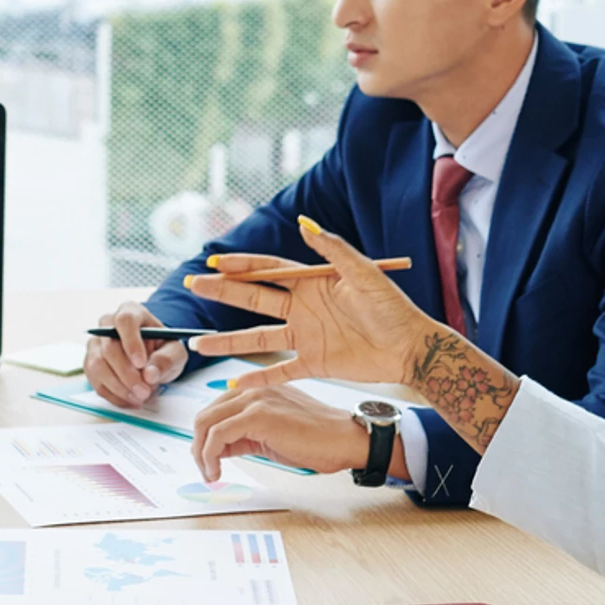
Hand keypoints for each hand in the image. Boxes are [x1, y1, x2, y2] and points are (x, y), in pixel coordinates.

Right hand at [84, 302, 189, 407]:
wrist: (151, 356)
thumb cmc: (162, 348)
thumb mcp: (174, 352)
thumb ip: (166, 360)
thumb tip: (149, 374)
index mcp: (130, 311)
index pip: (125, 321)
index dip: (131, 342)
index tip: (142, 363)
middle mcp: (107, 324)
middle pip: (109, 347)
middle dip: (127, 374)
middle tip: (144, 391)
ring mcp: (95, 344)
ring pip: (97, 365)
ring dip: (118, 386)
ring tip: (139, 397)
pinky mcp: (90, 363)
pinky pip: (96, 381)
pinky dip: (113, 395)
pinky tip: (130, 400)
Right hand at [180, 215, 439, 391]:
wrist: (411, 347)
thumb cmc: (393, 308)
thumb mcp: (364, 275)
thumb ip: (332, 250)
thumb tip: (303, 223)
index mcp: (312, 282)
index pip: (268, 270)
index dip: (242, 265)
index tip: (214, 263)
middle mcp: (303, 307)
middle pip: (254, 298)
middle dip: (223, 292)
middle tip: (193, 284)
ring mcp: (306, 336)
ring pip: (257, 337)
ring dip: (228, 339)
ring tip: (198, 344)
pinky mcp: (314, 363)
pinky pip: (278, 371)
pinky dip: (256, 377)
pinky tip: (231, 382)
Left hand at [192, 383, 388, 482]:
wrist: (344, 439)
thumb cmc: (316, 439)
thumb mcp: (271, 435)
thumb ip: (244, 436)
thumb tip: (218, 449)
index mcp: (256, 391)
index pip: (215, 410)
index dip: (204, 438)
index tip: (206, 459)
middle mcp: (252, 390)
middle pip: (205, 415)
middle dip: (197, 446)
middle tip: (204, 470)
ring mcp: (254, 400)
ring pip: (206, 423)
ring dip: (200, 453)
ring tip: (210, 474)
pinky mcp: (257, 416)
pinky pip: (217, 435)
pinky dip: (209, 456)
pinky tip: (217, 471)